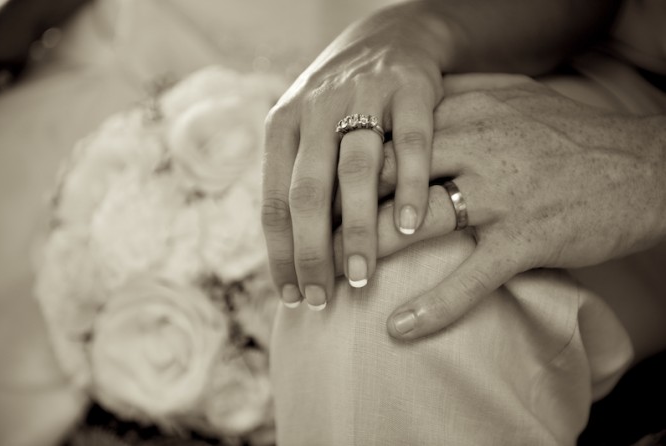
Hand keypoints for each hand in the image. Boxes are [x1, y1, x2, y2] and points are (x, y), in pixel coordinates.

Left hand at [261, 3, 451, 308]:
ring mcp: (361, 97)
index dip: (279, 255)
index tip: (291, 298)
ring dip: (357, 229)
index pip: (273, 202)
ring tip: (361, 275)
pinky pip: (408, 142)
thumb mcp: (306, 132)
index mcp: (283, 127)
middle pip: (307, 193)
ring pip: (354, 171)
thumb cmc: (341, 105)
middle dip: (312, 253)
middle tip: (321, 300)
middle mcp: (315, 110)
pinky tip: (409, 225)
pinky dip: (407, 185)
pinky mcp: (408, 88)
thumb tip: (293, 257)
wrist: (388, 38)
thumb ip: (299, 183)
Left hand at [334, 73, 665, 339]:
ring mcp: (499, 192)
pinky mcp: (528, 235)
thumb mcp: (509, 98)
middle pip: (383, 180)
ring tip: (331, 284)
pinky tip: (399, 328)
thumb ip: (457, 98)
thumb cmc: (566, 135)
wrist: (644, 163)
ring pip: (414, 224)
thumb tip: (409, 106)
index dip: (338, 170)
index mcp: (462, 111)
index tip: (306, 196)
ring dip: (366, 256)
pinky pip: (472, 275)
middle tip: (301, 243)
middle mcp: (473, 144)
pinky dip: (434, 305)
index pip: (381, 140)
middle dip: (336, 213)